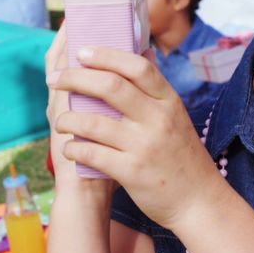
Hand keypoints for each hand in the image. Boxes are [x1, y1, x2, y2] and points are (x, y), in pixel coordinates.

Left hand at [47, 45, 223, 229]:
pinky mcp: (132, 172)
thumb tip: (139, 51)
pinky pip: (92, 154)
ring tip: (60, 120)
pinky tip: (70, 147)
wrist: (199, 201)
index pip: (137, 67)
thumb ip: (155, 89)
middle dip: (75, 78)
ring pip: (94, 122)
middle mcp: (158, 119)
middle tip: (54, 79)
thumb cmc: (181, 156)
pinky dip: (75, 148)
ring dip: (69, 118)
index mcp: (168, 101)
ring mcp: (144, 146)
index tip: (82, 52)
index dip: (107, 55)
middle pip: (110, 87)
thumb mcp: (177, 116)